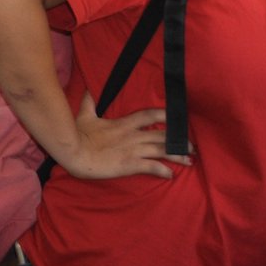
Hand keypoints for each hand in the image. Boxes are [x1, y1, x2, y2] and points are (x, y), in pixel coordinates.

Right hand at [59, 93, 192, 179]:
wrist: (74, 152)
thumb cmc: (78, 134)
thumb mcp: (84, 115)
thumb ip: (89, 103)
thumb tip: (88, 90)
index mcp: (124, 123)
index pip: (149, 115)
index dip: (165, 116)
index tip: (177, 118)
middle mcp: (133, 136)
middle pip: (162, 136)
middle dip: (179, 141)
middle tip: (191, 146)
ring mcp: (133, 150)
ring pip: (161, 151)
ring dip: (177, 156)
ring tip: (189, 161)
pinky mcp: (130, 164)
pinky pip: (152, 167)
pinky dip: (163, 171)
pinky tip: (171, 175)